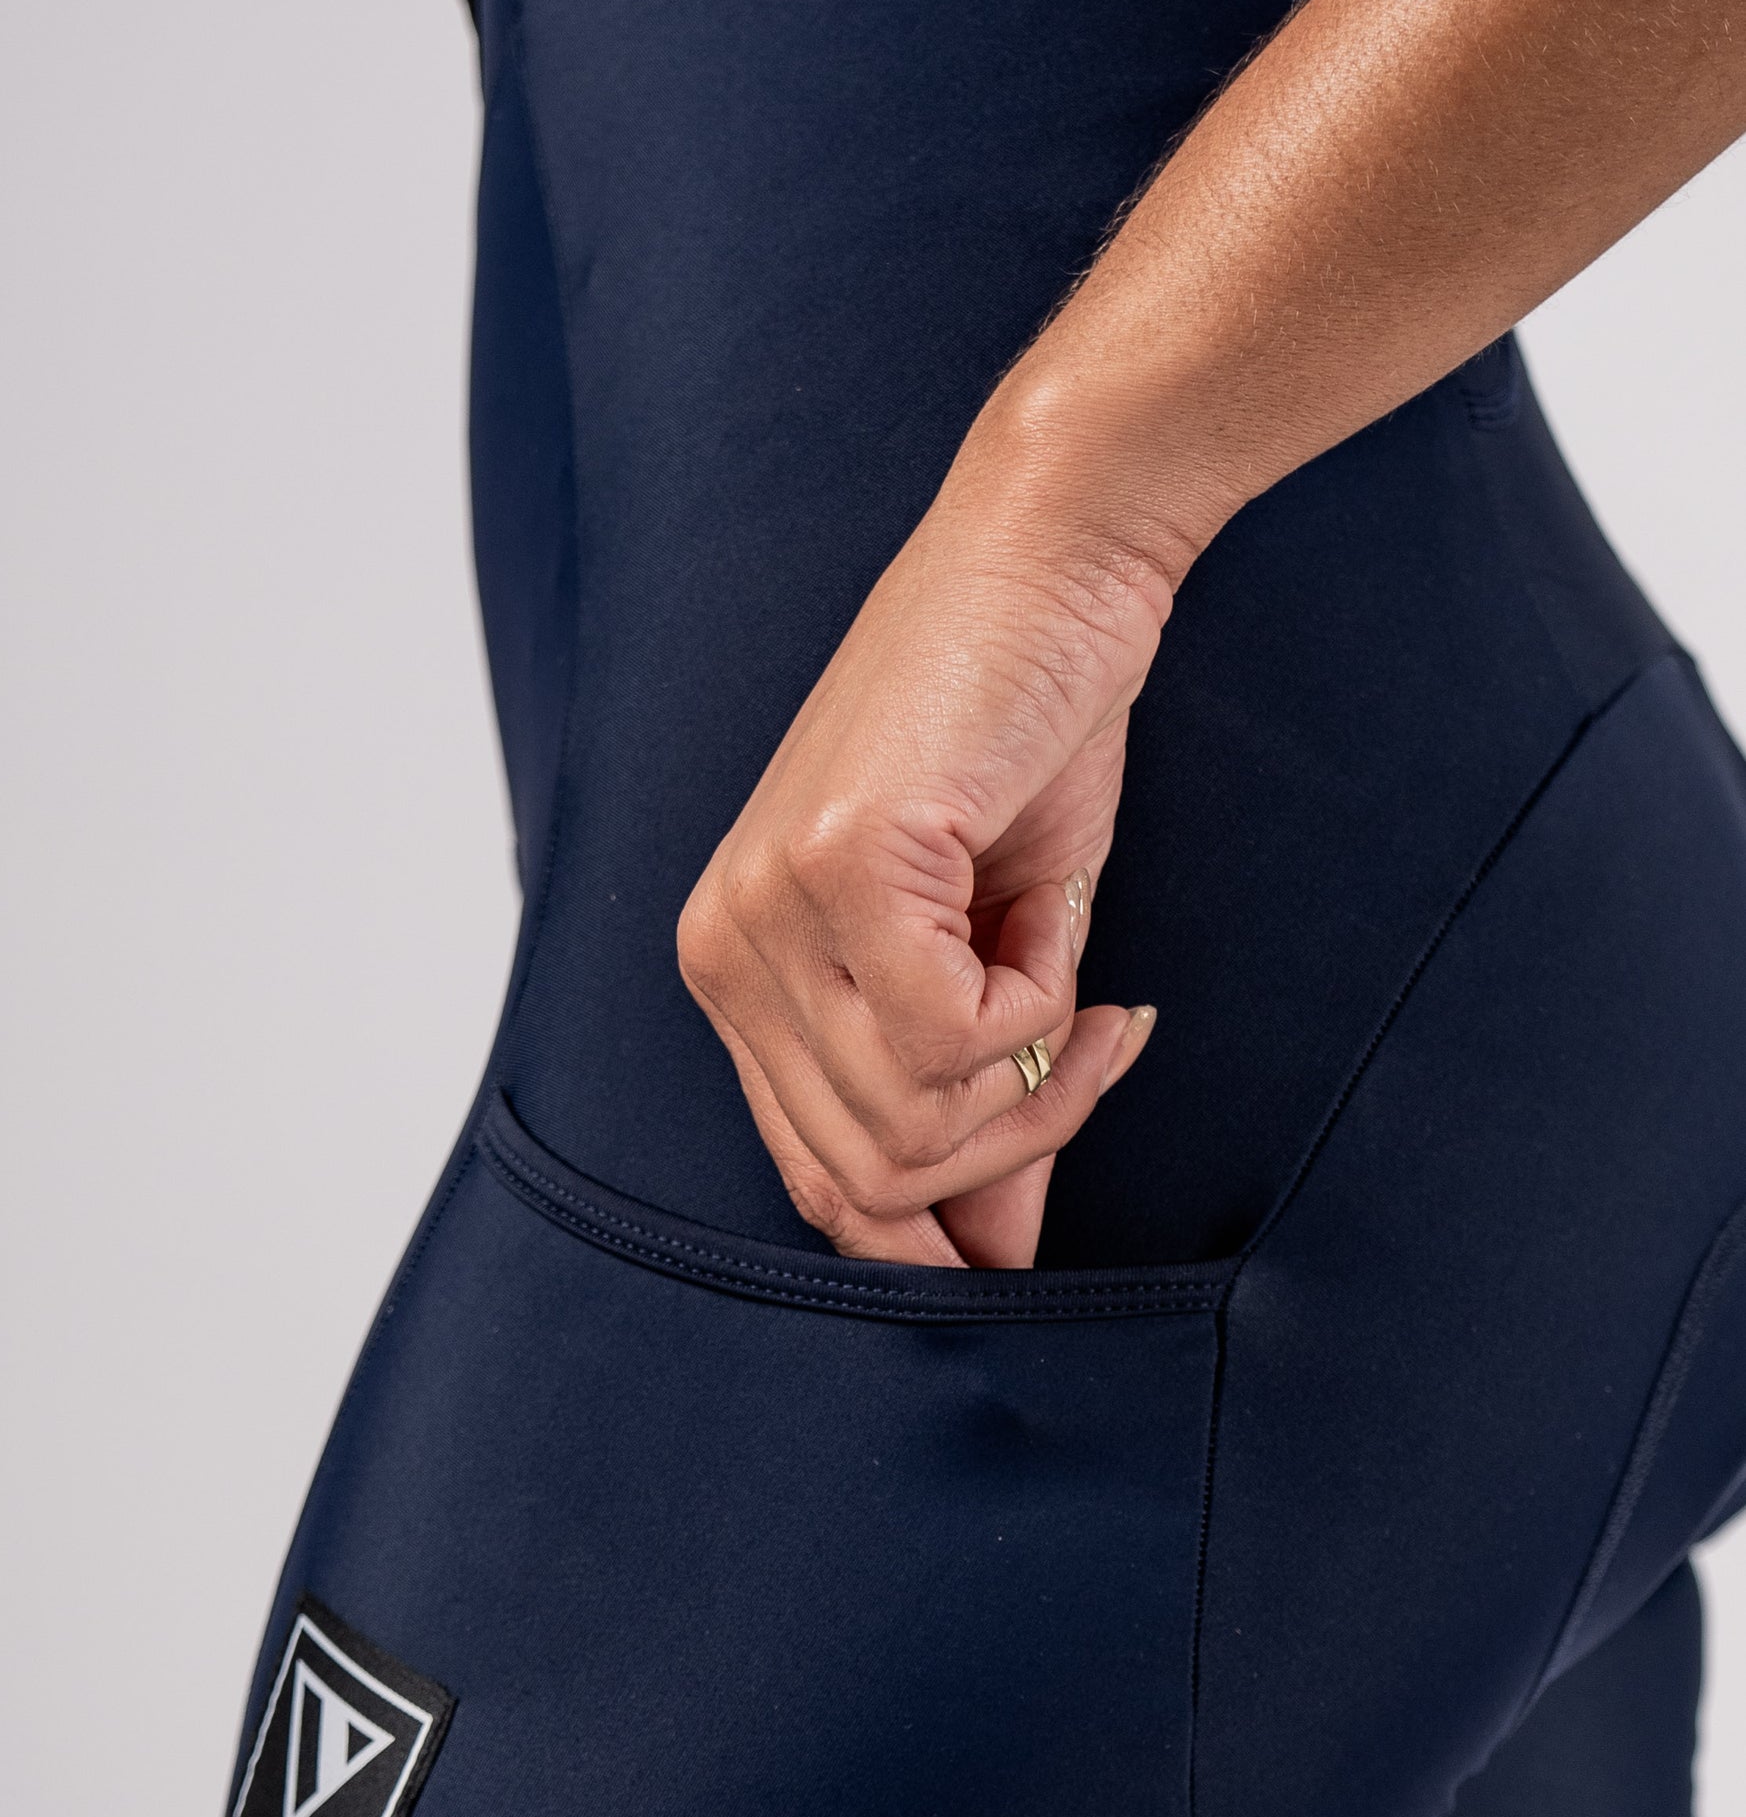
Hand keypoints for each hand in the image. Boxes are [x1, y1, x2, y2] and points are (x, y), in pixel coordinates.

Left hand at [678, 381, 1171, 1268]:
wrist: (1054, 557)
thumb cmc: (1025, 734)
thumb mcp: (1003, 956)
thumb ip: (977, 1102)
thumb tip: (997, 1259)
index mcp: (738, 965)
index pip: (809, 1177)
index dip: (928, 1236)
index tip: (1029, 1222)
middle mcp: (724, 947)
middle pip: (861, 1180)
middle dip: (1010, 1152)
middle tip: (1093, 1053)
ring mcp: (768, 908)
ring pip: (911, 1124)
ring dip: (1040, 1081)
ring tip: (1088, 991)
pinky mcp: (839, 865)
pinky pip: (961, 1037)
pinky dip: (1046, 1008)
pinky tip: (1067, 933)